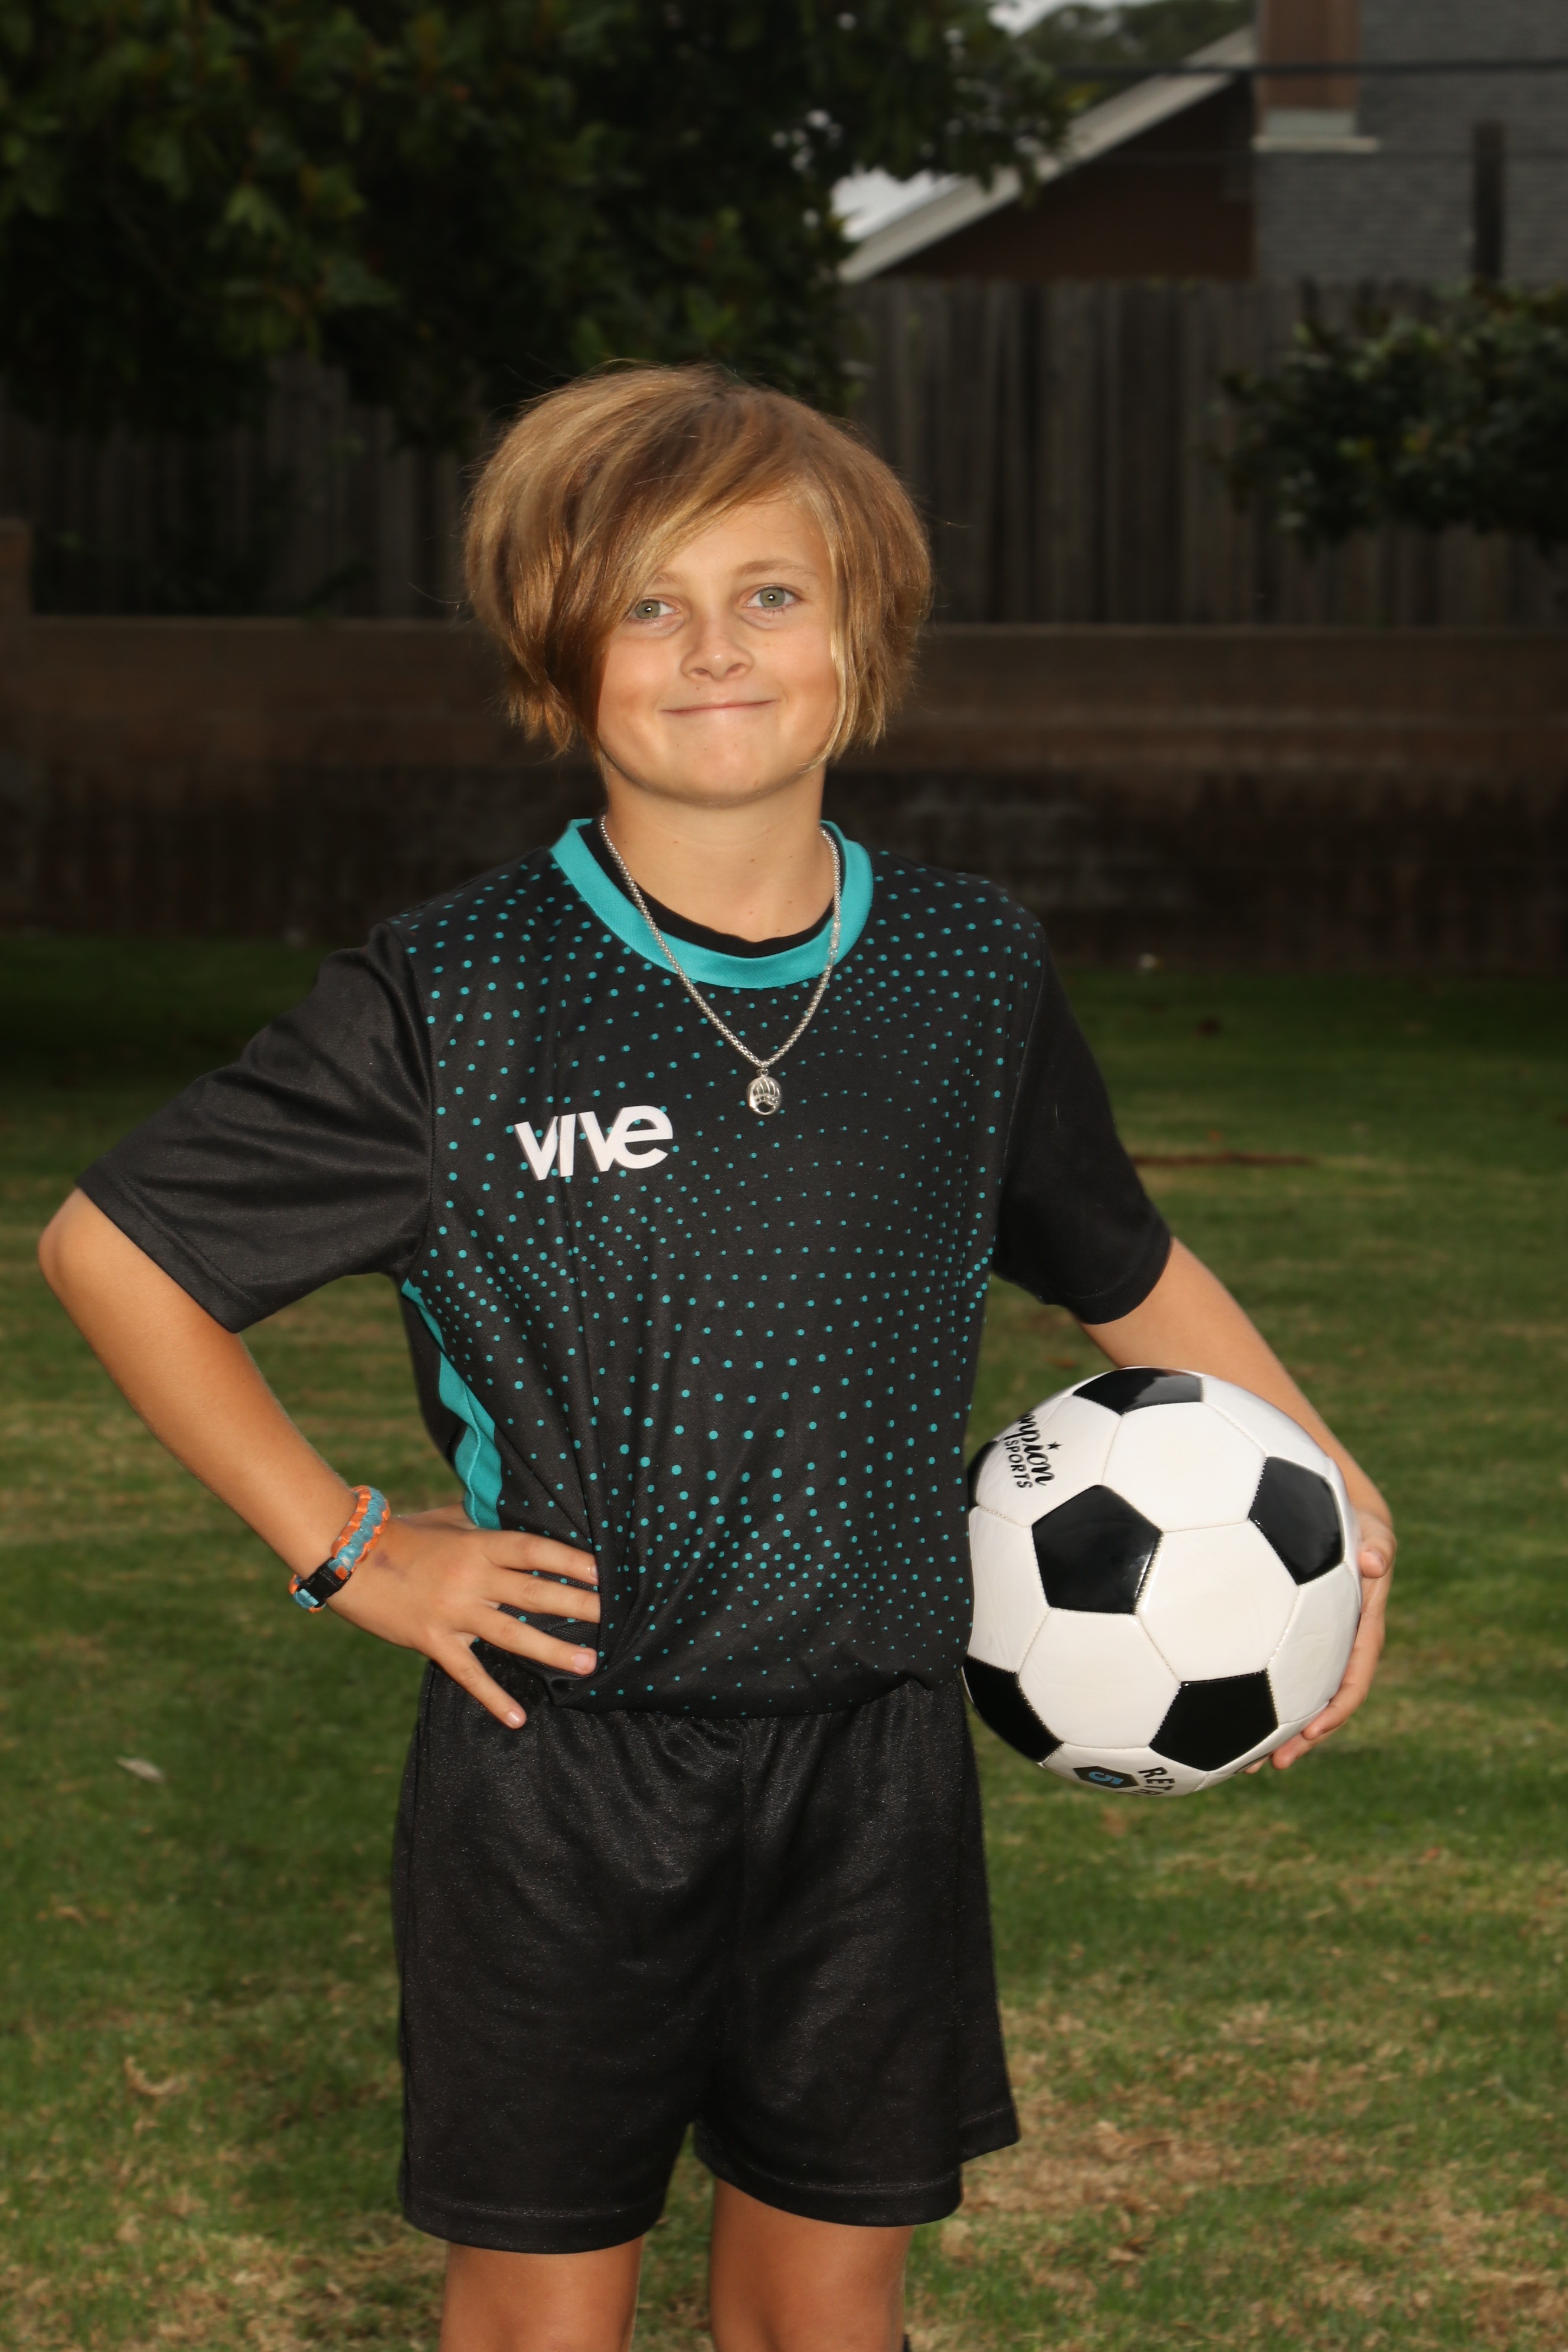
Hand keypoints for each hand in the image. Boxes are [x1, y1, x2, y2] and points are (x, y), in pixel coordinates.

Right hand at [326, 1505, 598, 1727]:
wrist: (347, 1558)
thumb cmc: (401, 1534)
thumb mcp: (446, 1519)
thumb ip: (481, 1522)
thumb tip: (514, 1515)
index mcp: (477, 1544)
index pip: (534, 1549)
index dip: (570, 1559)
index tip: (603, 1570)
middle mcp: (471, 1578)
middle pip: (534, 1592)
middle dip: (577, 1604)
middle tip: (614, 1617)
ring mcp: (453, 1612)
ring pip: (513, 1635)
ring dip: (553, 1651)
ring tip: (589, 1664)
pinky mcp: (432, 1640)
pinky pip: (469, 1674)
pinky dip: (494, 1698)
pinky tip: (520, 1718)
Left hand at [1252, 1503, 1394, 1772]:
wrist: (1335, 1515)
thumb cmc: (1354, 1523)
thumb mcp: (1373, 1530)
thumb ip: (1379, 1544)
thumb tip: (1376, 1561)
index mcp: (1360, 1632)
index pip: (1353, 1680)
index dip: (1336, 1709)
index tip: (1312, 1731)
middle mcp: (1335, 1647)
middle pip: (1321, 1703)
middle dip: (1300, 1738)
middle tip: (1272, 1764)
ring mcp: (1309, 1644)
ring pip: (1291, 1697)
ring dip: (1271, 1730)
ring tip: (1240, 1763)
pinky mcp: (1283, 1636)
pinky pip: (1265, 1671)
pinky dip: (1246, 1695)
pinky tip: (1211, 1712)